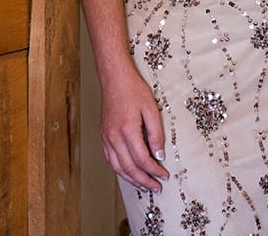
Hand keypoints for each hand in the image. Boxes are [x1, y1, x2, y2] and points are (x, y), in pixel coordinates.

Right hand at [100, 68, 169, 190]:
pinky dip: (120, 170)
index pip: (142, 159)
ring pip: (118, 167)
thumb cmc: (134, 90)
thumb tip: (159, 155)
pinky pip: (111, 160)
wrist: (115, 79)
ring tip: (144, 185)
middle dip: (144, 181)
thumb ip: (156, 134)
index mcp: (128, 131)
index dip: (154, 171)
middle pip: (129, 168)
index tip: (164, 175)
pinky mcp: (103, 136)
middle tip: (156, 187)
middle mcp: (114, 137)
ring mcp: (107, 138)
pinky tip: (129, 173)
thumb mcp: (151, 109)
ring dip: (132, 179)